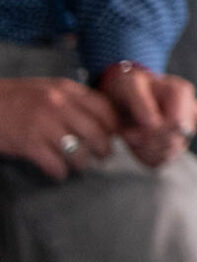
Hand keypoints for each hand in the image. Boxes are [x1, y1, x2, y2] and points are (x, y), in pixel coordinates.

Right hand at [0, 78, 120, 179]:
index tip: (115, 136)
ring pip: (79, 152)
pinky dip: (60, 172)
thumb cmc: (17, 98)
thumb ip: (73, 99)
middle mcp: (58, 105)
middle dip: (104, 149)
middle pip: (97, 133)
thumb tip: (102, 117)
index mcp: (66, 89)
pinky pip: (55, 164)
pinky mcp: (28, 143)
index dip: (114, 125)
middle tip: (103, 156)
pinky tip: (58, 173)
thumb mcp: (48, 88)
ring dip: (83, 163)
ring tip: (80, 165)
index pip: (105, 108)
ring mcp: (43, 124)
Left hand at [96, 64, 196, 168]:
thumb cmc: (127, 87)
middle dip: (146, 142)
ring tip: (130, 136)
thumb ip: (141, 102)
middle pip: (175, 140)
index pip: (176, 123)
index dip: (152, 132)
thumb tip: (153, 124)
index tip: (130, 130)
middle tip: (126, 134)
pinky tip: (135, 144)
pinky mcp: (179, 143)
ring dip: (144, 150)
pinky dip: (145, 156)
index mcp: (182, 92)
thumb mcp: (128, 86)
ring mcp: (187, 128)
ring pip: (171, 153)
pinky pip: (165, 160)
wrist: (124, 96)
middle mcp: (191, 110)